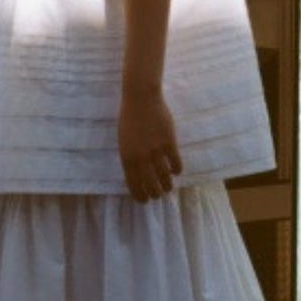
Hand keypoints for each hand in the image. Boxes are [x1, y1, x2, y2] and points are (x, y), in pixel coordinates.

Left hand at [119, 85, 182, 202]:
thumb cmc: (129, 119)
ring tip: (168, 187)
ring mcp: (156, 151)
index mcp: (127, 158)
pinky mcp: (170, 143)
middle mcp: (141, 158)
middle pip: (151, 185)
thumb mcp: (124, 142)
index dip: (140, 196)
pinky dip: (176, 170)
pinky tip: (176, 171)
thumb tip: (138, 175)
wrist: (141, 98)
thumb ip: (130, 158)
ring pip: (165, 178)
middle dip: (155, 194)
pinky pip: (176, 164)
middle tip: (159, 195)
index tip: (145, 201)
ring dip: (167, 186)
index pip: (134, 185)